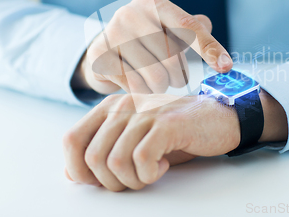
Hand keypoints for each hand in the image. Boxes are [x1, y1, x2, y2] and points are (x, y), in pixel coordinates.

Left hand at [62, 90, 287, 191]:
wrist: (217, 117)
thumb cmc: (175, 132)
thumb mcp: (133, 140)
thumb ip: (103, 150)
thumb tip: (72, 174)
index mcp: (110, 107)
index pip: (71, 140)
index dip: (78, 169)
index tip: (100, 180)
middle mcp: (122, 105)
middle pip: (92, 157)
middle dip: (111, 182)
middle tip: (134, 179)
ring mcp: (144, 113)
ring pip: (114, 162)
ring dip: (132, 180)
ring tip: (150, 173)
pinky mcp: (166, 124)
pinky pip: (141, 160)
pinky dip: (150, 174)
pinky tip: (163, 165)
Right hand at [72, 0, 232, 93]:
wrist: (104, 51)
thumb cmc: (146, 40)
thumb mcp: (168, 28)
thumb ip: (193, 27)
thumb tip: (207, 25)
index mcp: (152, 2)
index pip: (188, 27)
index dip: (210, 48)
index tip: (226, 67)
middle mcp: (130, 13)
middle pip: (172, 58)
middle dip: (179, 76)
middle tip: (174, 78)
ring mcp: (112, 34)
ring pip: (155, 76)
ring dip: (161, 87)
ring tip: (155, 81)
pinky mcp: (100, 57)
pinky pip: (135, 87)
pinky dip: (143, 92)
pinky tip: (138, 84)